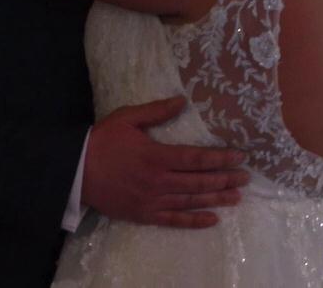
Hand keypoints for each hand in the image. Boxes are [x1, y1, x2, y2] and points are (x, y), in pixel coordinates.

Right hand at [82, 97, 248, 228]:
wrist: (76, 171)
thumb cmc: (102, 141)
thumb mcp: (127, 118)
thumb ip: (156, 112)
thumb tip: (182, 102)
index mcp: (156, 156)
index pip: (196, 158)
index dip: (220, 158)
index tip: (239, 157)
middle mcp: (159, 180)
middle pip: (199, 181)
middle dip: (225, 179)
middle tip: (246, 178)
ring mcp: (153, 200)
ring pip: (191, 201)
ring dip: (216, 199)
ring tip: (236, 197)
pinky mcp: (145, 214)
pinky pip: (174, 220)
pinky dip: (194, 220)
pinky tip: (212, 219)